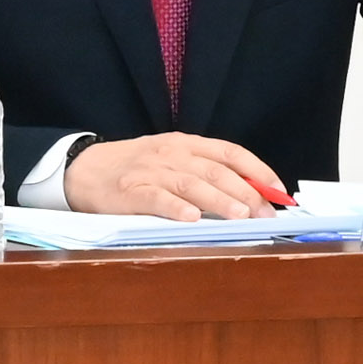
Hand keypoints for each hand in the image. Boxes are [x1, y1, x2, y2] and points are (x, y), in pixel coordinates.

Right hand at [66, 133, 290, 219]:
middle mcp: (172, 154)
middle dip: (246, 192)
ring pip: (192, 183)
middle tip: (266, 214)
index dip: (258, 170)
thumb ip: (205, 172)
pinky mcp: (130, 191)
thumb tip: (248, 195)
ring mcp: (150, 172)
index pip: (230, 153)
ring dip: (219, 200)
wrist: (84, 170)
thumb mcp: (171, 161)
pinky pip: (157, 199)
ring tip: (241, 216)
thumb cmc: (134, 169)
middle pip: (216, 171)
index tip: (278, 191)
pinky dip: (176, 208)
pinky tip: (192, 219)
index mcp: (186, 144)